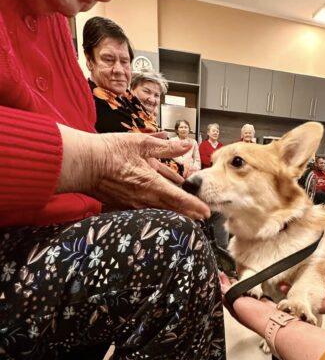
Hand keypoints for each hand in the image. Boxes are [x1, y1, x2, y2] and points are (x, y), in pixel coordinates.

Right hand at [57, 126, 209, 219]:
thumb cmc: (109, 151)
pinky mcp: (123, 203)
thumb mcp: (140, 143)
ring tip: (186, 211)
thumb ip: (166, 147)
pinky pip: (145, 206)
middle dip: (188, 213)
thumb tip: (186, 145)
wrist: (83, 163)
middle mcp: (143, 197)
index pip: (178, 198)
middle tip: (201, 216)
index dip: (194, 206)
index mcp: (151, 183)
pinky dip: (156, 205)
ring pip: (159, 209)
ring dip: (173, 210)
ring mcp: (133, 203)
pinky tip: (159, 202)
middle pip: (172, 209)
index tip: (207, 212)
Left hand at [219, 272, 278, 336]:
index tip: (219, 276)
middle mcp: (241, 307)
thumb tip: (222, 287)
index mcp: (233, 309)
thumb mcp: (237, 303)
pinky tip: (246, 282)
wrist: (272, 319)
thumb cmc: (255, 316)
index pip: (224, 295)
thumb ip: (229, 294)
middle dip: (227, 284)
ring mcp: (250, 304)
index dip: (221, 285)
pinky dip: (248, 286)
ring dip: (237, 284)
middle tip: (223, 275)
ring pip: (241, 292)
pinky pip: (251, 291)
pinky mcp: (259, 300)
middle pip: (232, 293)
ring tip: (233, 277)